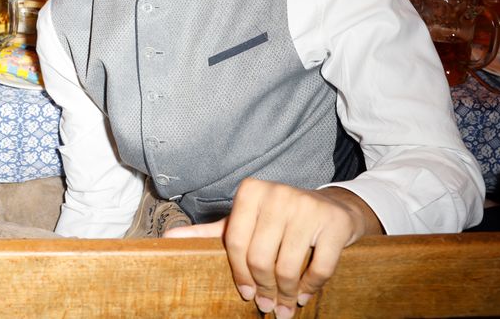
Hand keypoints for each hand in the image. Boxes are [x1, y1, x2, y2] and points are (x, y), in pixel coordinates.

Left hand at [164, 179, 381, 317]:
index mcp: (250, 192)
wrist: (331, 207)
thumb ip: (208, 233)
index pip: (234, 242)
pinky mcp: (333, 222)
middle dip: (264, 289)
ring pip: (287, 266)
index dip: (238, 274)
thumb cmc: (278, 220)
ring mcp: (307, 206)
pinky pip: (319, 268)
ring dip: (286, 295)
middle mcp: (277, 193)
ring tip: (285, 307)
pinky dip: (310, 289)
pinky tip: (303, 295)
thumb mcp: (243, 222)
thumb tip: (166, 239)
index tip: (245, 294)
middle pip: (260, 258)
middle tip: (268, 307)